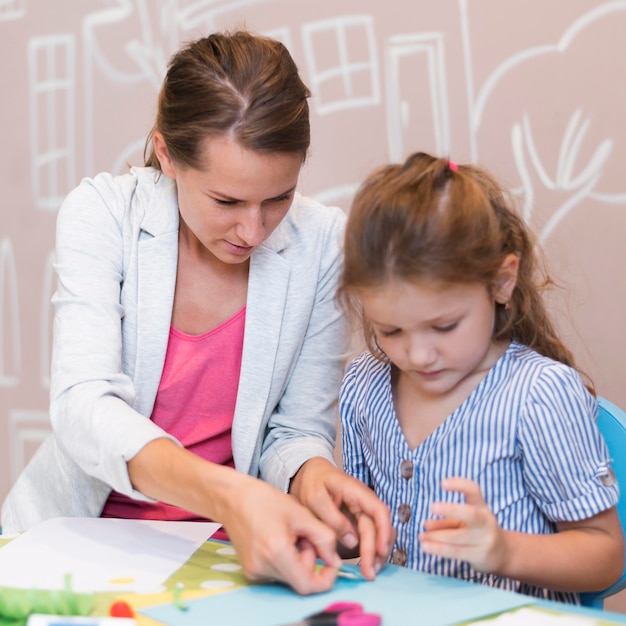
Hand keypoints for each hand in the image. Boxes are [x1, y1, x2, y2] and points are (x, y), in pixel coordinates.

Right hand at [219, 471, 343, 594]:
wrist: (233, 498)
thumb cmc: (265, 500)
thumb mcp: (301, 513)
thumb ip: (323, 537)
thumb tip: (335, 561)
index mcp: (276, 552)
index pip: (307, 585)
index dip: (325, 579)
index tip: (332, 564)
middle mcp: (262, 567)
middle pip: (299, 578)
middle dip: (309, 558)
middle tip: (305, 533)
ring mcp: (254, 571)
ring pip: (289, 575)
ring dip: (298, 557)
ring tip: (291, 532)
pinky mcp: (250, 570)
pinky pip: (278, 571)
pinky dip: (286, 558)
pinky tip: (280, 538)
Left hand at [289, 457, 394, 579]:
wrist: (311, 475)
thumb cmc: (313, 483)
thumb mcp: (315, 498)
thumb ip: (333, 518)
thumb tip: (352, 541)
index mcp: (356, 491)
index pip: (378, 510)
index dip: (383, 530)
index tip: (380, 550)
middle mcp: (365, 502)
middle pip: (379, 527)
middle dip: (377, 551)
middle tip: (370, 572)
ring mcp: (364, 512)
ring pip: (380, 533)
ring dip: (378, 554)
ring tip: (370, 572)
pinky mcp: (360, 521)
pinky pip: (372, 536)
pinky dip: (372, 551)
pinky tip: (367, 564)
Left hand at [419, 477, 506, 573]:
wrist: (503, 554)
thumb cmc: (478, 531)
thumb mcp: (464, 522)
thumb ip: (446, 522)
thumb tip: (427, 525)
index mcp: (482, 507)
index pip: (474, 491)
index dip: (459, 484)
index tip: (442, 483)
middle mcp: (485, 522)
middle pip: (470, 514)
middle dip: (451, 510)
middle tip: (432, 506)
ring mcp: (484, 540)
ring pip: (457, 537)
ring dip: (436, 536)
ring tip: (421, 536)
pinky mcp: (479, 556)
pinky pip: (456, 552)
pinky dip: (439, 549)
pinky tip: (426, 547)